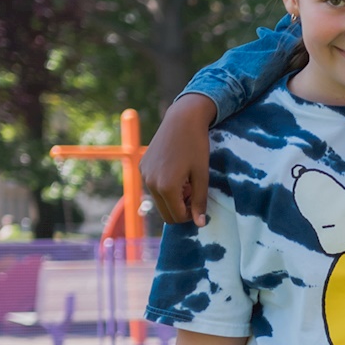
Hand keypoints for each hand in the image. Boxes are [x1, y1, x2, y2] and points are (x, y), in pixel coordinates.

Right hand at [143, 96, 218, 225]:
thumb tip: (200, 224)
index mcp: (166, 187)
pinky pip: (153, 187)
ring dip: (173, 198)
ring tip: (187, 182)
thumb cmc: (196, 146)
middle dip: (181, 209)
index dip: (191, 215)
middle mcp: (150, 183)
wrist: (181, 120)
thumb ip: (200, 201)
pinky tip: (177, 172)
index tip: (200, 202)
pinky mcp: (142, 167)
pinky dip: (165, 187)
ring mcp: (144, 175)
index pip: (177, 217)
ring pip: (159, 201)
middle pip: (165, 213)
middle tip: (195, 193)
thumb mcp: (202, 175)